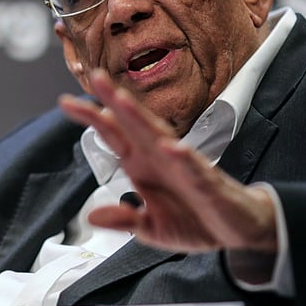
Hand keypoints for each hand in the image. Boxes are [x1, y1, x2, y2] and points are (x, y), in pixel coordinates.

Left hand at [59, 70, 277, 253]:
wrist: (238, 229)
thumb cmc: (196, 220)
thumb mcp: (151, 228)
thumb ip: (124, 220)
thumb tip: (92, 217)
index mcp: (143, 164)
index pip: (113, 135)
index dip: (93, 118)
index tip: (67, 102)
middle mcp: (161, 157)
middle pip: (134, 124)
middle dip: (115, 101)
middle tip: (95, 77)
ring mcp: (184, 167)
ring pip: (161, 136)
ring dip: (142, 118)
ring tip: (123, 102)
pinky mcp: (208, 183)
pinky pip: (194, 168)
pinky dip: (183, 157)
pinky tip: (171, 148)